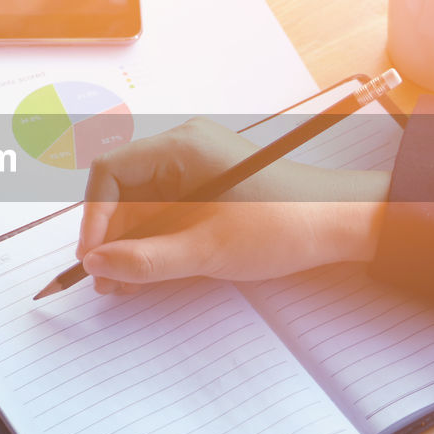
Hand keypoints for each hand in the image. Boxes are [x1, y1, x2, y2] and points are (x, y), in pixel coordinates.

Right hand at [77, 118, 389, 293]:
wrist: (340, 225)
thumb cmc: (283, 224)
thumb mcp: (207, 249)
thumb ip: (146, 260)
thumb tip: (97, 265)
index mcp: (181, 146)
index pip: (110, 171)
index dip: (94, 216)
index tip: (93, 258)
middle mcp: (183, 151)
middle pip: (123, 192)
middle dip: (110, 238)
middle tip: (105, 281)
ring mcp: (194, 171)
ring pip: (142, 209)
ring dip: (129, 247)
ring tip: (122, 287)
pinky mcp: (205, 193)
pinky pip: (164, 216)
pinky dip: (152, 245)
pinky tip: (145, 277)